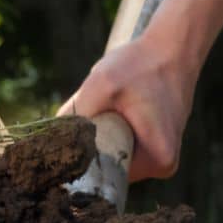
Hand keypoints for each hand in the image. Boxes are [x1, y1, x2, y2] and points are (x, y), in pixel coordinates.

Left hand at [57, 31, 196, 181]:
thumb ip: (74, 115)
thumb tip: (49, 141)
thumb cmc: (142, 66)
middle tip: (90, 109)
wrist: (174, 47)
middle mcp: (163, 166)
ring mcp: (162, 154)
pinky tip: (116, 102)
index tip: (70, 135)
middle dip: (93, 143)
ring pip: (116, 152)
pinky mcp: (158, 142)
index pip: (108, 175)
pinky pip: (126, 143)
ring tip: (106, 102)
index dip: (84, 158)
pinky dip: (113, 127)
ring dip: (102, 133)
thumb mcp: (101, 86)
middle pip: (111, 165)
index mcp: (158, 162)